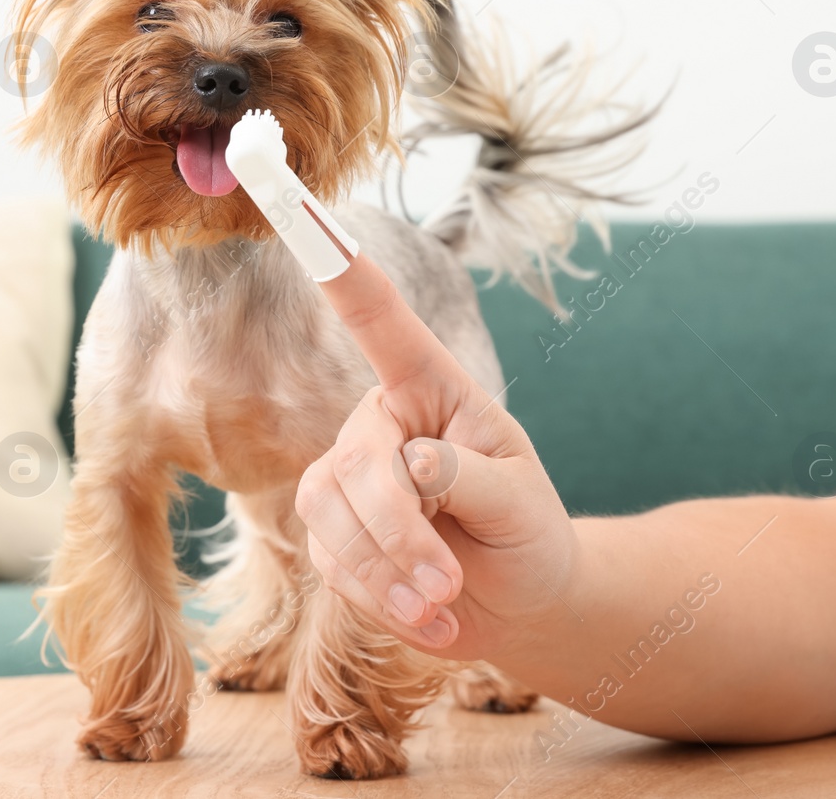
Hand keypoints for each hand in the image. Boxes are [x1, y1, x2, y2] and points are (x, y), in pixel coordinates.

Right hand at [295, 253, 578, 660]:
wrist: (517, 601)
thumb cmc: (527, 532)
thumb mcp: (523, 502)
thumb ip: (471, 478)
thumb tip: (413, 470)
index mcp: (431, 387)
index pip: (381, 322)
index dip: (343, 274)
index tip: (308, 215)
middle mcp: (380, 421)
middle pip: (356, 462)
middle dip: (399, 532)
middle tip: (448, 586)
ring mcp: (346, 476)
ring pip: (329, 513)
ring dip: (388, 572)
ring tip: (445, 605)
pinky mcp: (329, 532)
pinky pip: (331, 562)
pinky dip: (380, 599)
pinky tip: (428, 619)